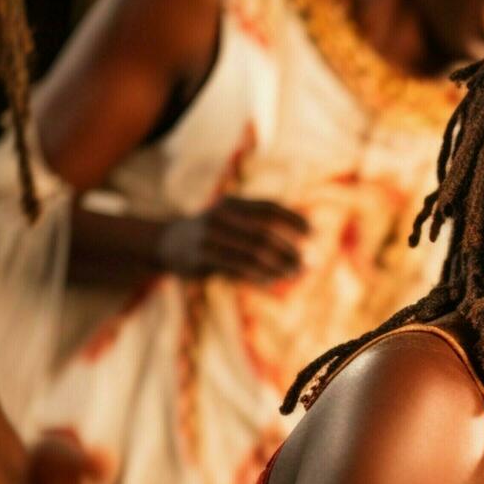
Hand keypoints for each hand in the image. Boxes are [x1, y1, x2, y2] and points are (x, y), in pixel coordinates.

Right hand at [156, 196, 309, 280]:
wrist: (168, 242)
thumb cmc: (213, 231)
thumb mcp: (234, 218)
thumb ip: (261, 224)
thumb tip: (301, 241)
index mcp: (232, 203)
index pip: (268, 208)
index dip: (293, 219)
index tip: (314, 232)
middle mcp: (220, 216)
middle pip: (263, 233)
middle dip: (289, 249)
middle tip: (309, 263)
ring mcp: (209, 237)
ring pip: (251, 253)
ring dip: (277, 266)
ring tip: (295, 274)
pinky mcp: (201, 258)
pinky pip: (235, 268)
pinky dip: (256, 275)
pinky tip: (271, 281)